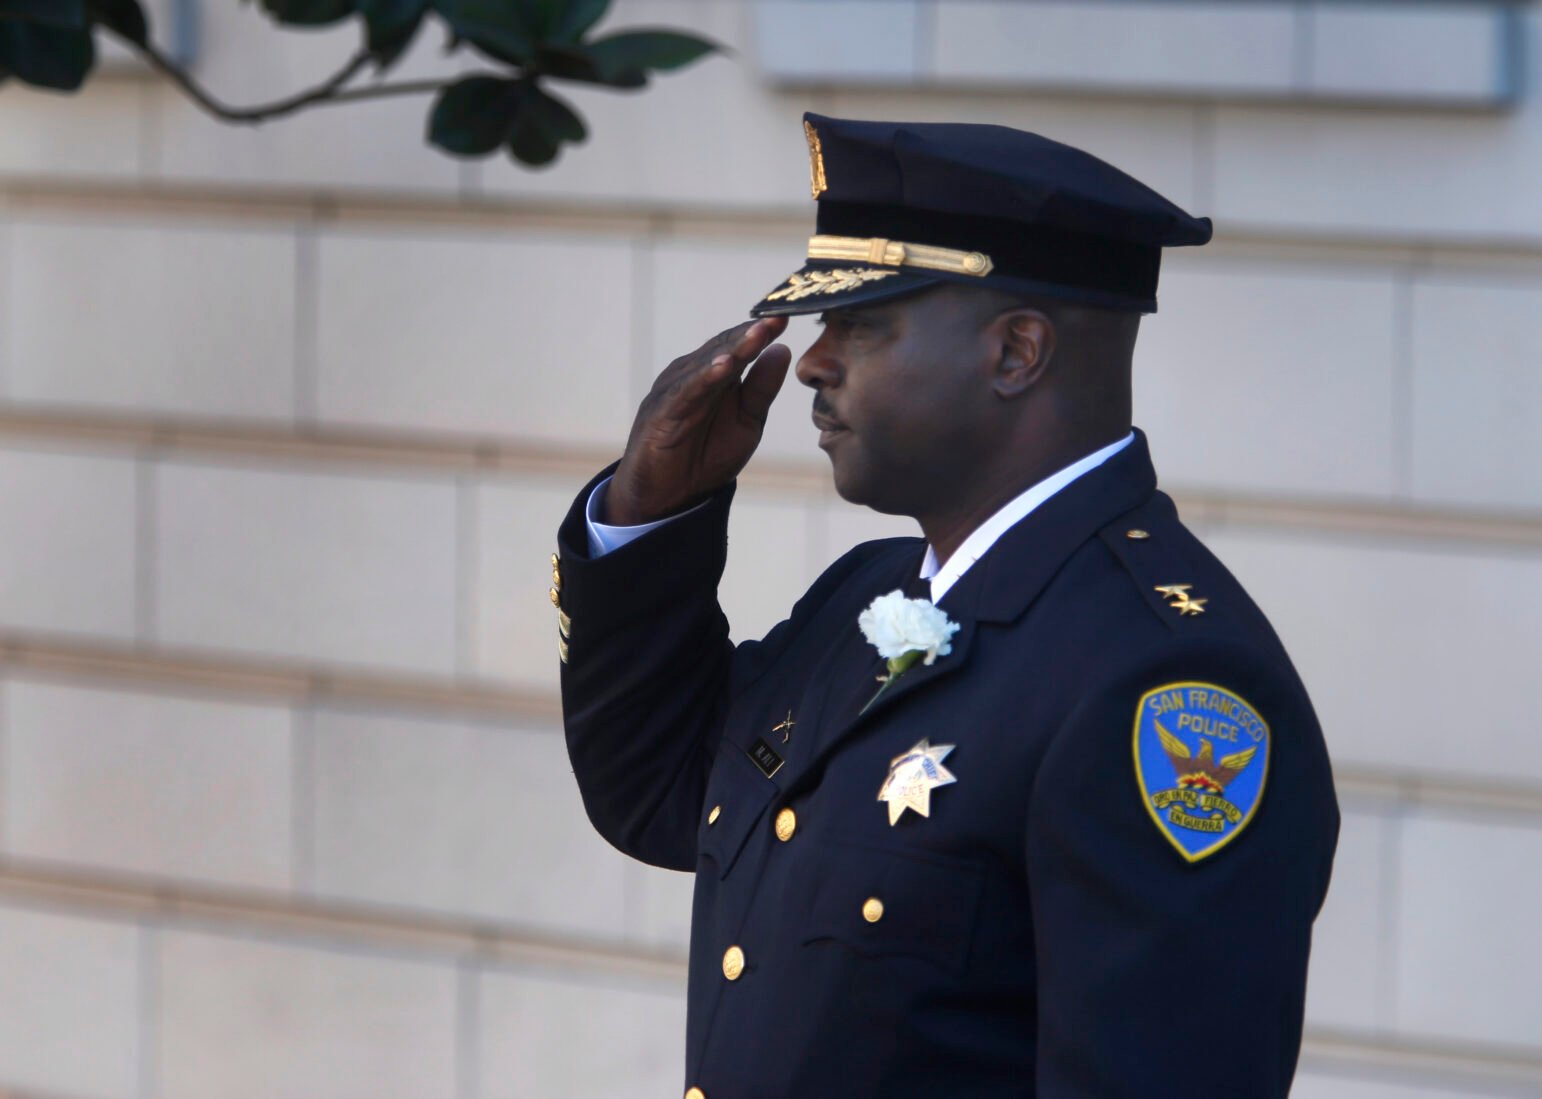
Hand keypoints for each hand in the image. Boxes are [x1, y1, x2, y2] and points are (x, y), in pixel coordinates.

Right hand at [604, 317, 791, 524]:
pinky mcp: (660, 413)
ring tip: (757, 333)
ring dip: (732, 349)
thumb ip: (762, 389)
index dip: (764, 332)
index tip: (789, 315)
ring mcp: (674, 391)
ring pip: (706, 365)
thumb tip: (783, 348)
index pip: (740, 345)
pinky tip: (723, 367)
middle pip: (724, 348)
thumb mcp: (746, 423)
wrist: (668, 498)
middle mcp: (692, 375)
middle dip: (751, 333)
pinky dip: (703, 379)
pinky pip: (685, 393)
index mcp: (714, 375)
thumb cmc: (706, 456)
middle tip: (777, 316)